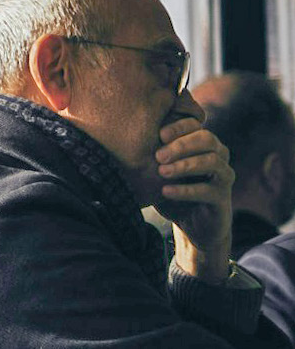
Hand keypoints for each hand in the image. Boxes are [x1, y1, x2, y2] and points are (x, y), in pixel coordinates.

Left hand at [153, 115, 233, 278]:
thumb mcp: (158, 170)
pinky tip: (166, 191)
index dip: (179, 127)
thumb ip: (150, 153)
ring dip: (184, 165)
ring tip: (162, 172)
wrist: (191, 224)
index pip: (196, 125)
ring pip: (211, 161)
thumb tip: (124, 134)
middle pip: (207, 139)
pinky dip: (185, 189)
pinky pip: (208, 190)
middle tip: (158, 156)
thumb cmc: (171, 189)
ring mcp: (224, 176)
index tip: (159, 134)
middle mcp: (218, 155)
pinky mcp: (223, 197)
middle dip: (181, 145)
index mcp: (203, 144)